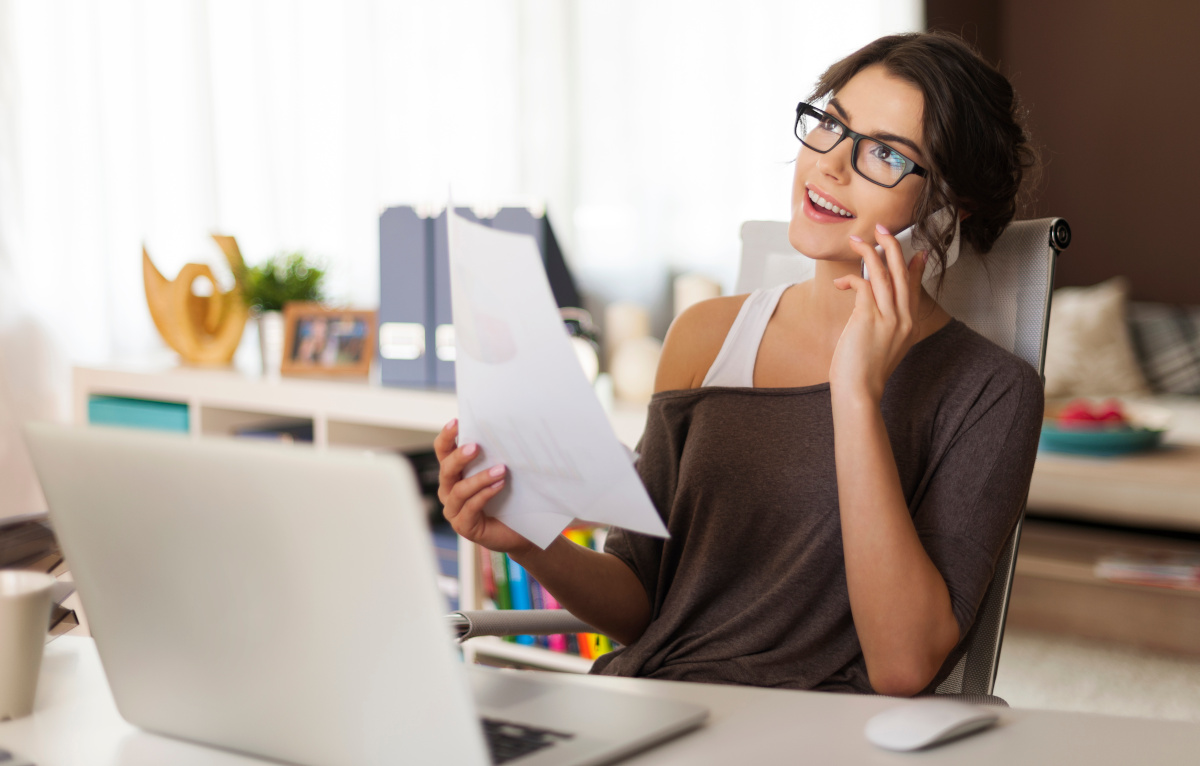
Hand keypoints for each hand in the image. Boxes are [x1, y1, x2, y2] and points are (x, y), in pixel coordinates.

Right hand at [434, 419, 531, 554]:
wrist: (519, 529)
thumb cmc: (508, 499)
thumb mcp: (500, 473)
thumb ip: (494, 457)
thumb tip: (503, 434)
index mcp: (454, 473)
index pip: (443, 452)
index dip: (446, 437)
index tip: (457, 422)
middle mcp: (449, 490)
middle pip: (447, 469)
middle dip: (460, 456)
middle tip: (476, 446)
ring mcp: (454, 510)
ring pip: (460, 490)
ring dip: (480, 478)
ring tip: (501, 469)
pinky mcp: (463, 525)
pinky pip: (471, 507)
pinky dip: (485, 494)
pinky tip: (499, 485)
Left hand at [829, 224, 926, 403]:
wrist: (859, 391)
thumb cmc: (864, 372)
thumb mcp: (882, 346)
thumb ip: (884, 326)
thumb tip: (874, 309)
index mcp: (909, 325)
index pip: (915, 288)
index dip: (915, 267)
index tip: (917, 251)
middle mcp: (904, 319)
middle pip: (902, 273)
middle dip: (892, 246)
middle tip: (882, 228)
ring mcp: (889, 318)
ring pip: (884, 273)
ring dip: (870, 252)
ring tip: (857, 240)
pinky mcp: (869, 318)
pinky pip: (864, 285)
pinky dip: (851, 279)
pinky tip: (840, 283)